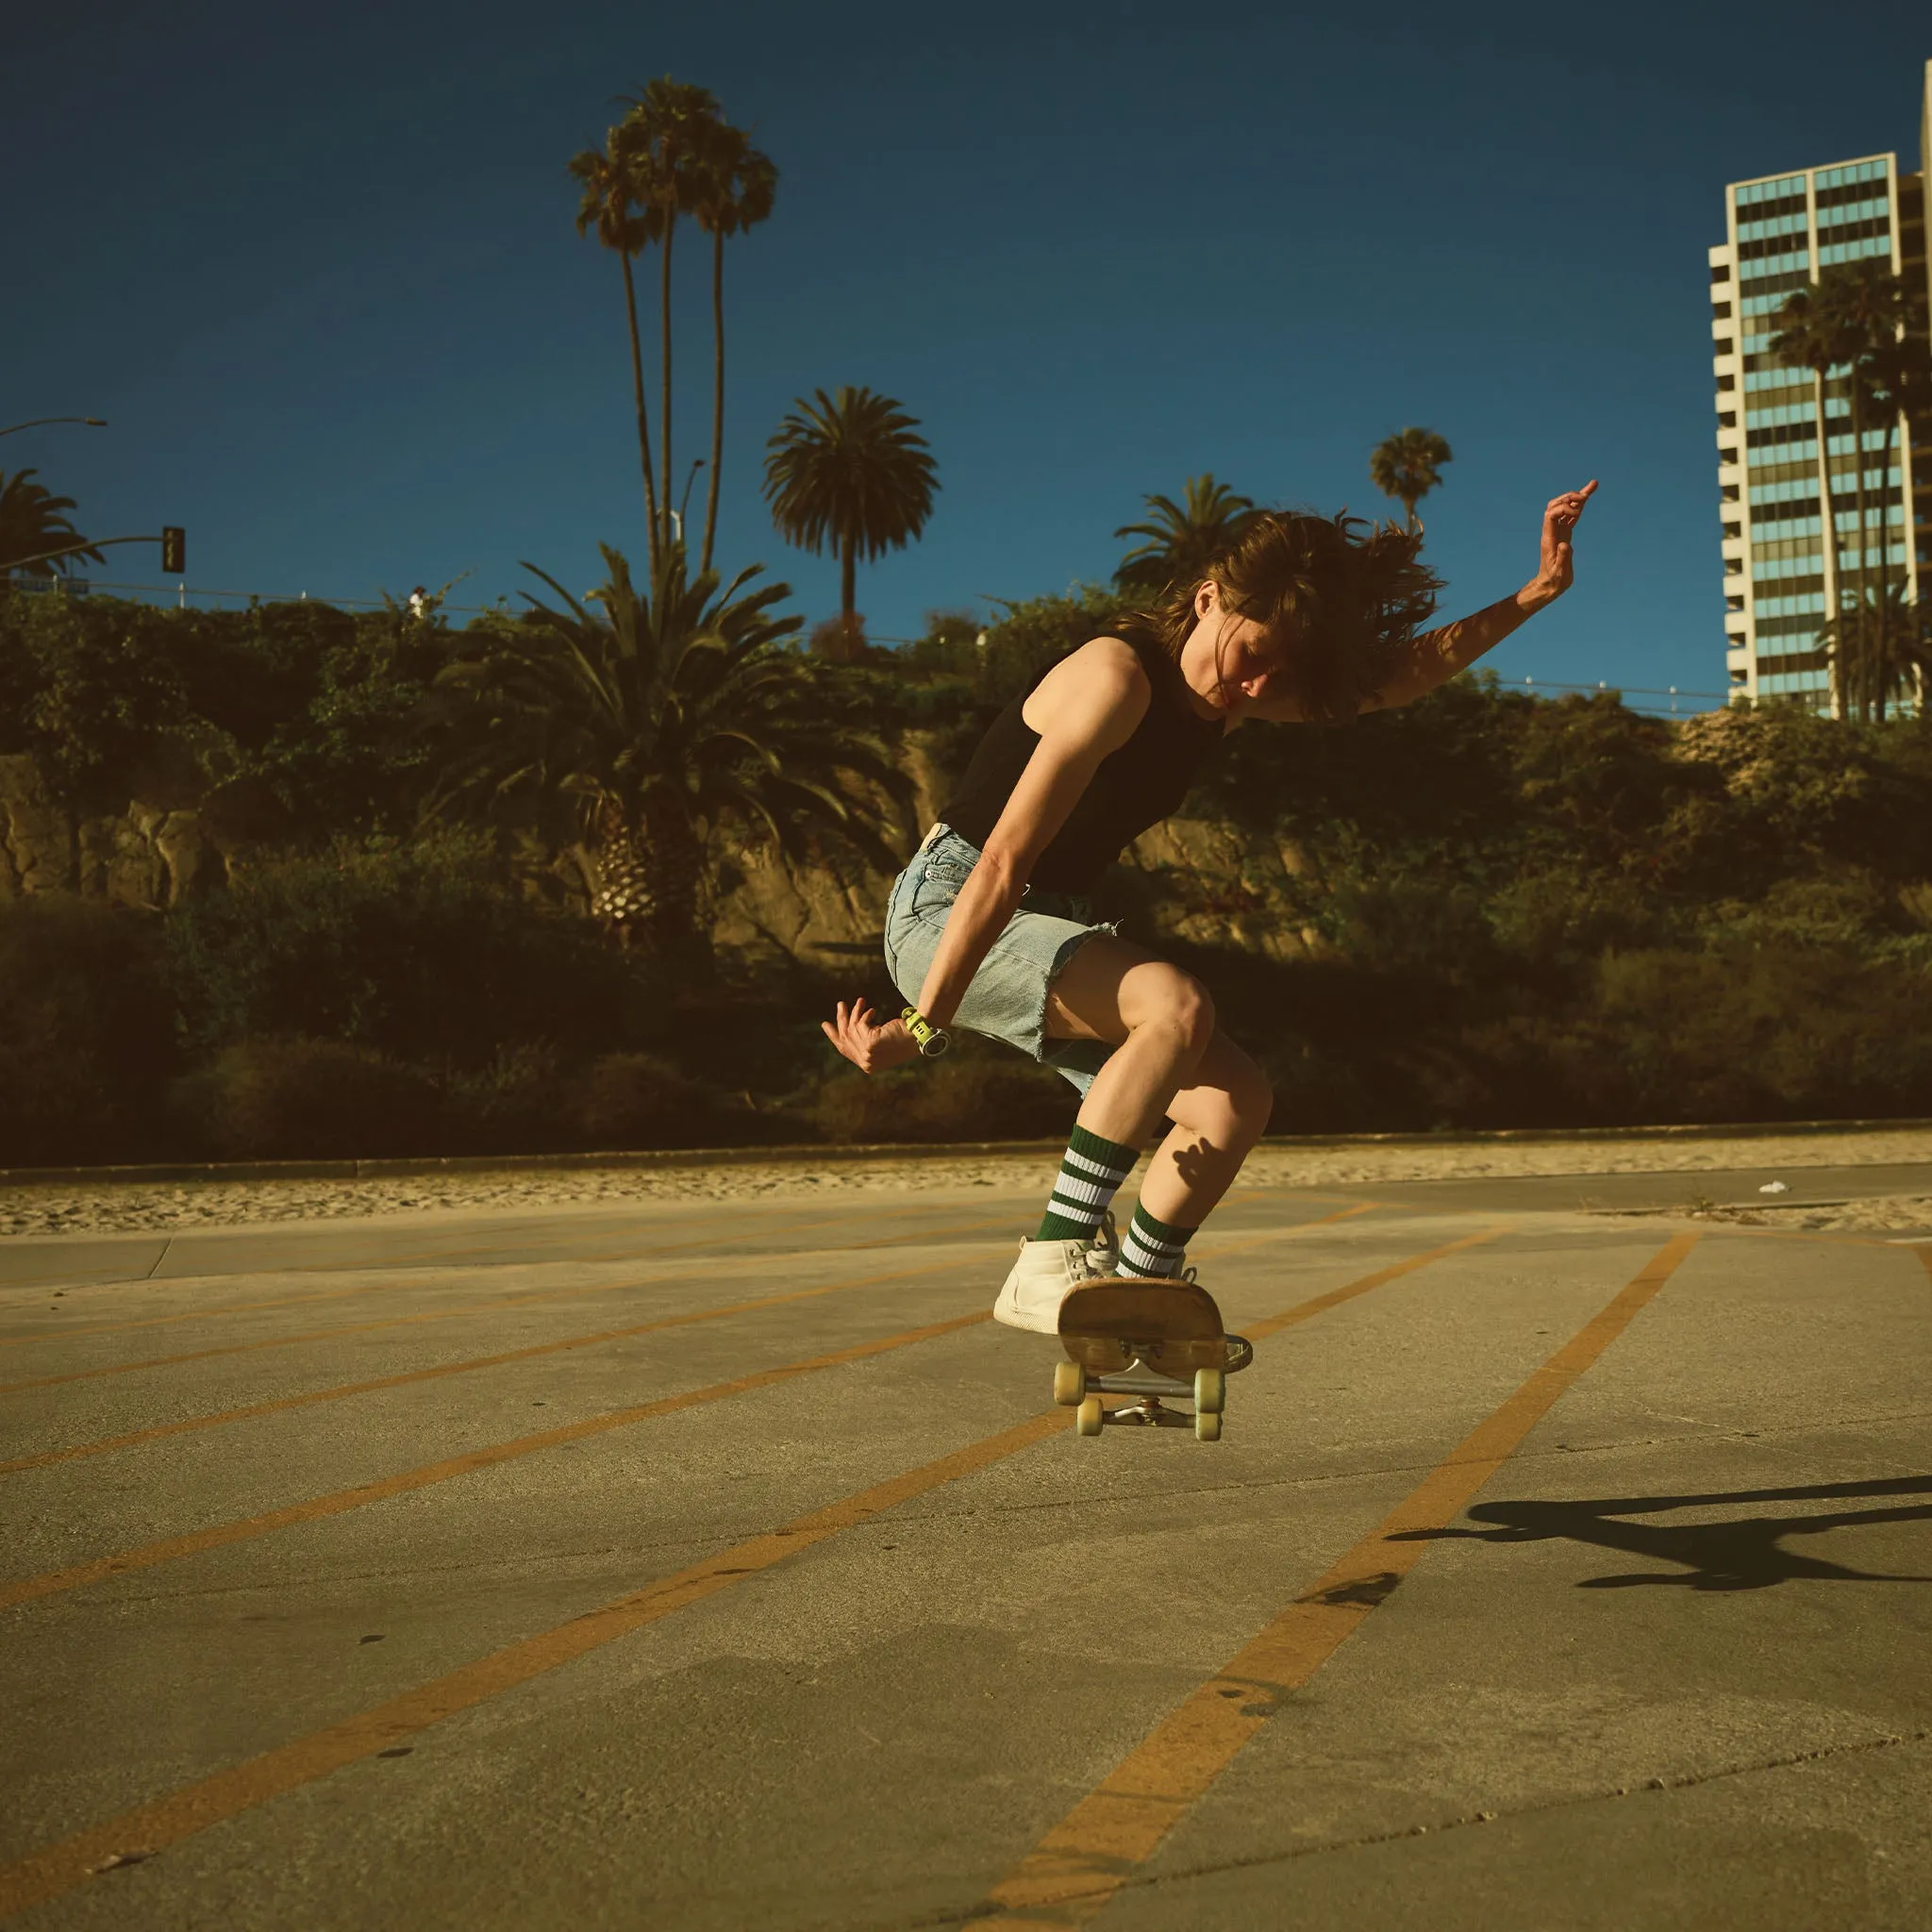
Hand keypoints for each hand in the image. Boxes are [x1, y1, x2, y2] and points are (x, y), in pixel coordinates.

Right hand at [821, 997, 921, 1074]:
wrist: (920, 1035)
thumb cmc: (904, 1037)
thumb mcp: (882, 1041)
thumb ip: (866, 1040)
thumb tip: (849, 1027)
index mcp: (868, 1066)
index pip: (845, 1050)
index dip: (834, 1037)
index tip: (825, 1025)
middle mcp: (866, 1063)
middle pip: (845, 1038)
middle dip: (841, 1019)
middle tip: (840, 1004)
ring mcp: (868, 1054)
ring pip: (852, 1029)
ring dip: (856, 1012)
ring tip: (862, 1001)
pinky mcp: (871, 1043)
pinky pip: (860, 1024)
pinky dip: (865, 1014)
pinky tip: (873, 1010)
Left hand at [1524, 480, 1596, 606]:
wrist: (1550, 585)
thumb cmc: (1555, 580)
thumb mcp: (1560, 572)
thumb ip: (1563, 558)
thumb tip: (1565, 544)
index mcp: (1549, 538)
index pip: (1551, 514)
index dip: (1563, 508)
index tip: (1576, 513)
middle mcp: (1552, 531)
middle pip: (1556, 506)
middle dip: (1570, 497)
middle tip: (1586, 495)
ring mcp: (1559, 531)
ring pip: (1565, 508)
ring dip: (1577, 496)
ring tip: (1593, 485)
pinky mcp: (1565, 534)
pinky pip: (1572, 517)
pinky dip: (1580, 506)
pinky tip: (1588, 498)